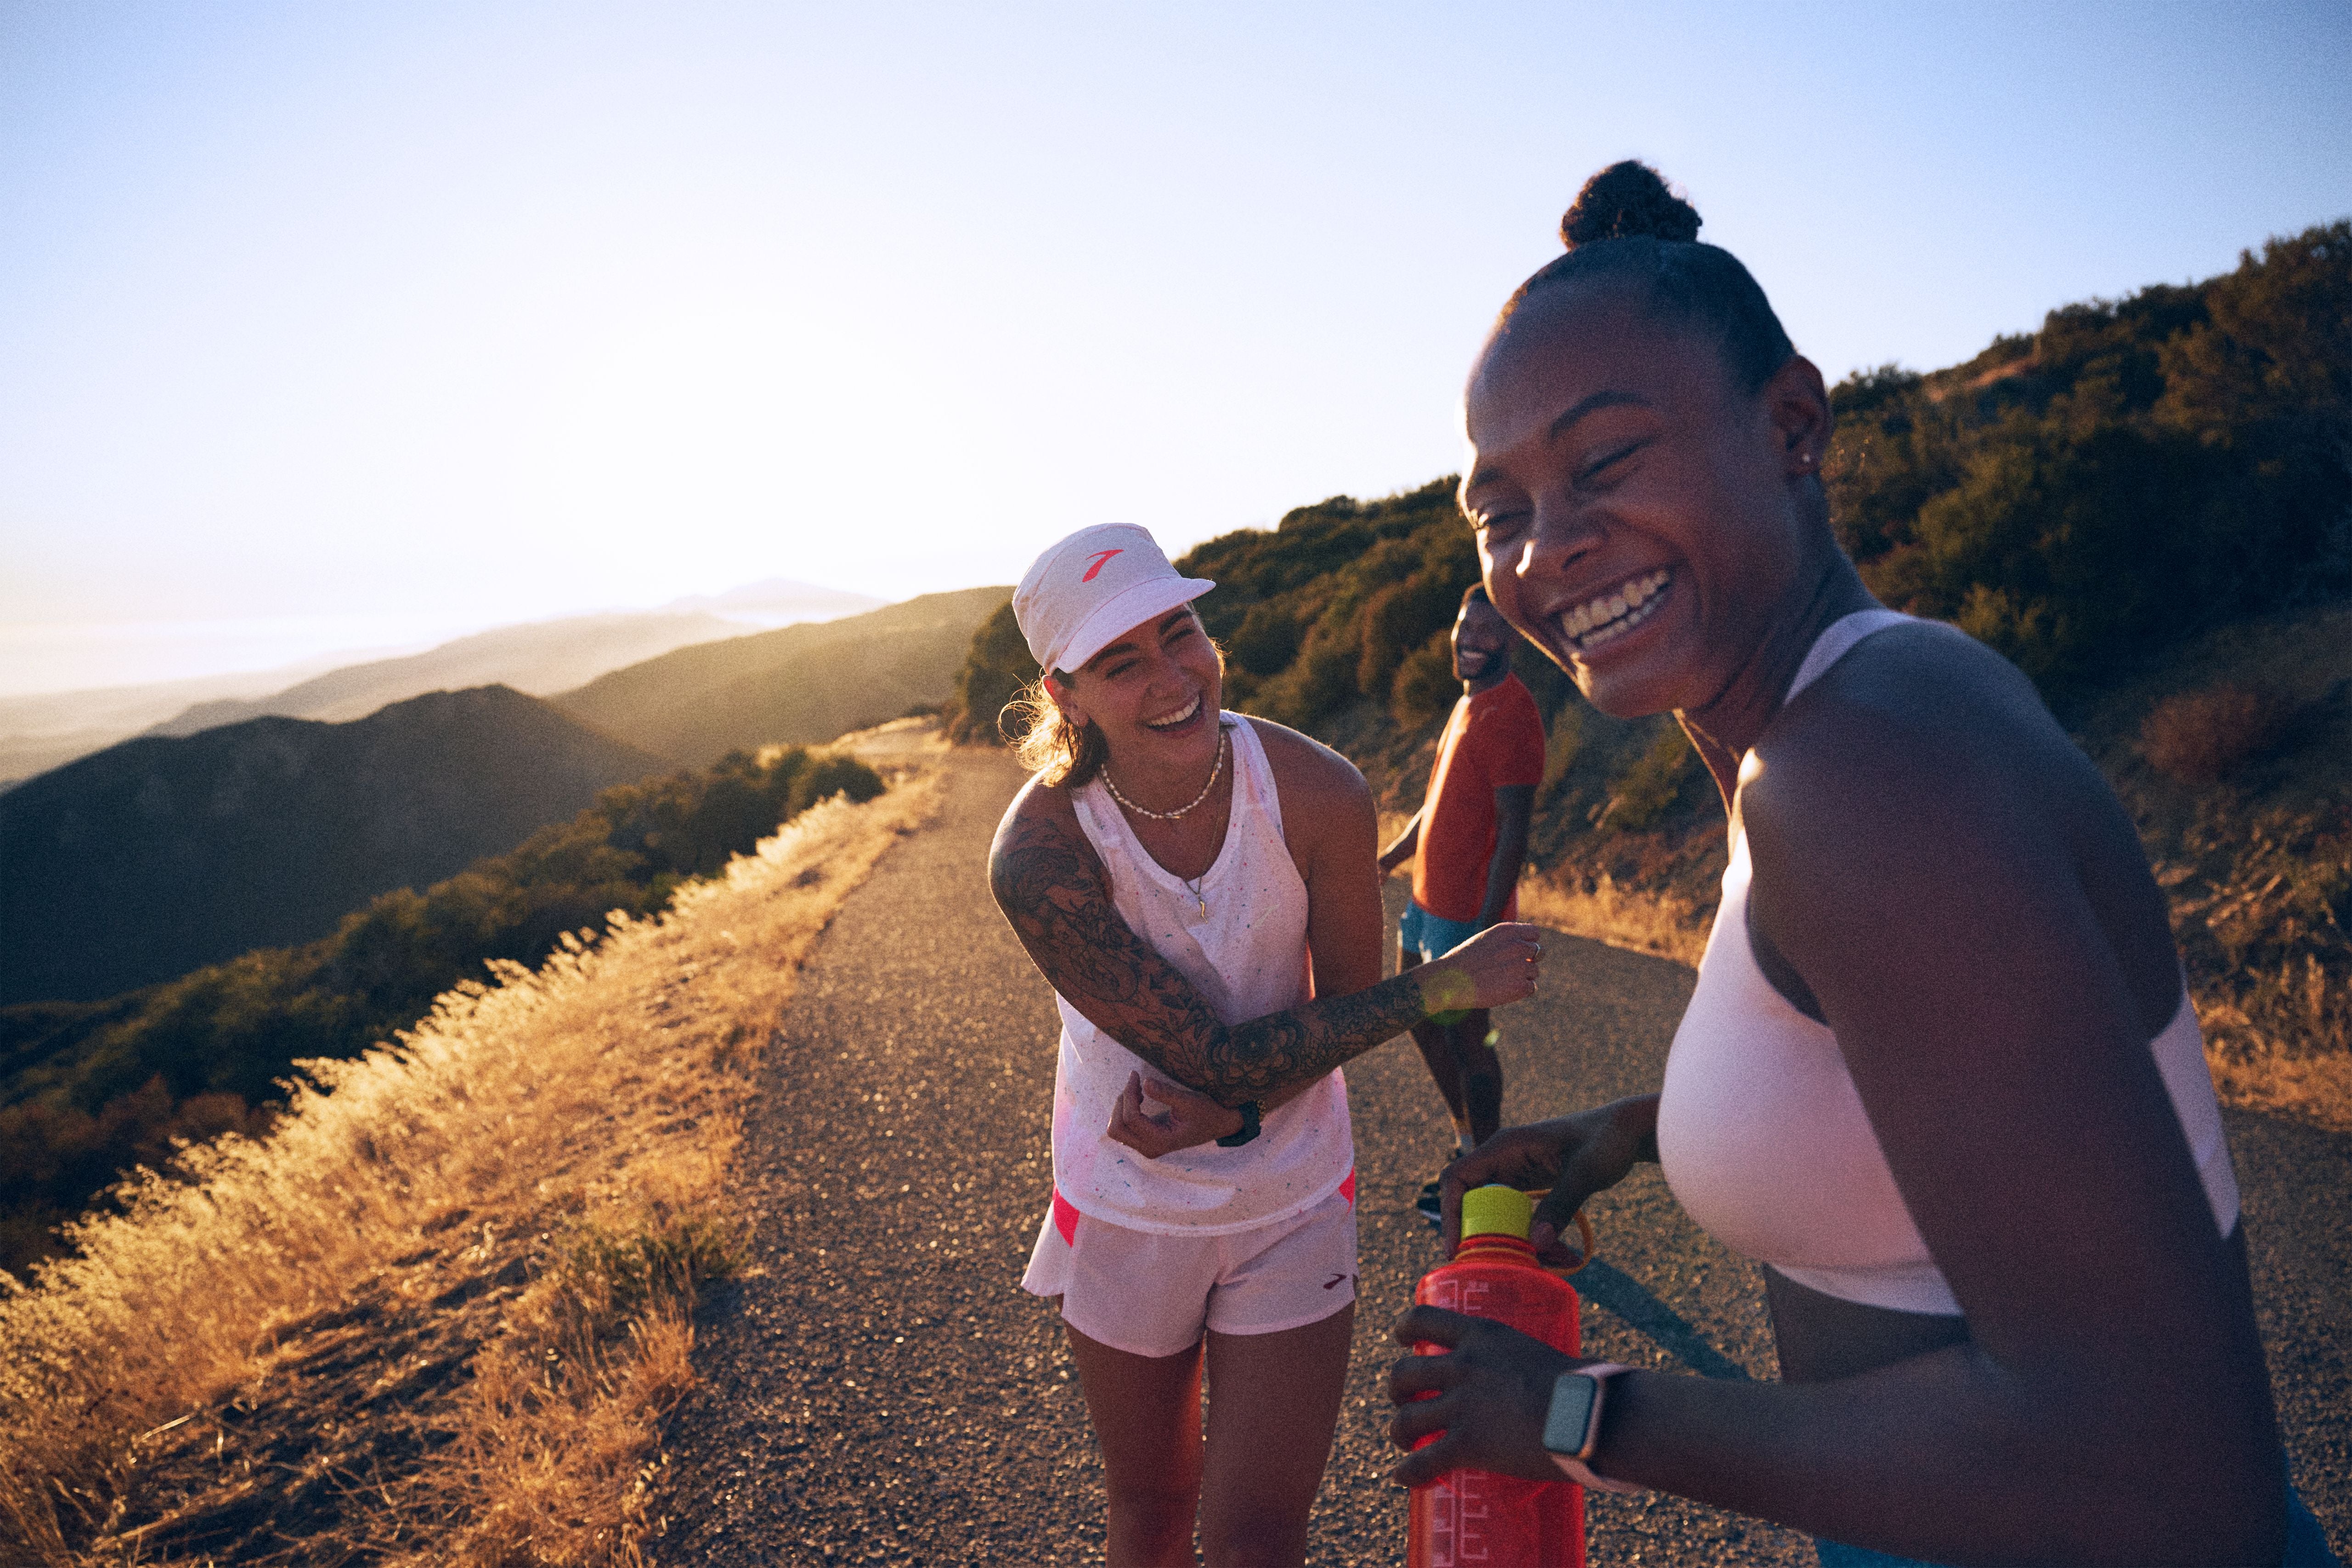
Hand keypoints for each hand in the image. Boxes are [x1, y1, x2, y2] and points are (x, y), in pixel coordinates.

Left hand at [1105, 1069, 1242, 1158]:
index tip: (1136, 1074)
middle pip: (1116, 1129)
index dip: (1128, 1094)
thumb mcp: (1190, 1101)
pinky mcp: (1145, 1140)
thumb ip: (1167, 1093)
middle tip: (1134, 1082)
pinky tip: (1139, 1098)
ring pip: (1116, 1130)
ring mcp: (1146, 1146)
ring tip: (1137, 1090)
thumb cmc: (1207, 1112)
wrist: (1219, 1124)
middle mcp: (1150, 1148)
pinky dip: (1124, 1111)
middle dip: (1121, 1102)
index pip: (1131, 1119)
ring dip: (1121, 1106)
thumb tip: (1146, 1082)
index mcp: (1161, 1140)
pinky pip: (1123, 1128)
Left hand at [1386, 1306, 1583, 1486]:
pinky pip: (1422, 1462)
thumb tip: (1546, 1383)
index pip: (1422, 1319)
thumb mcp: (1540, 1354)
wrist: (1592, 1415)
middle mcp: (1463, 1365)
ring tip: (1407, 1442)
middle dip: (1398, 1391)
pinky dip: (1408, 1472)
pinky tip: (1403, 1478)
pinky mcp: (1466, 1444)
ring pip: (1405, 1419)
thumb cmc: (1583, 1385)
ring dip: (1399, 1432)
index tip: (1402, 1340)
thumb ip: (1525, 1365)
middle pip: (1404, 1374)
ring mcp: (1461, 1405)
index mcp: (1481, 1336)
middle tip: (1408, 1402)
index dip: (1405, 1330)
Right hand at [1413, 921, 1542, 1015]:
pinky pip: (1531, 988)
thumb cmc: (1462, 962)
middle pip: (1539, 952)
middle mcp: (1518, 945)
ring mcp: (1521, 966)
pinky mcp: (1521, 986)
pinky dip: (1520, 991)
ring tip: (1500, 981)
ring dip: (1523, 977)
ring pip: (1534, 972)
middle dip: (1528, 960)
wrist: (1449, 981)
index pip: (1535, 933)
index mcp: (1507, 931)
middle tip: (1509, 969)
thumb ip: (1505, 942)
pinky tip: (1502, 991)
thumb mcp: (1483, 941)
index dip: (1529, 943)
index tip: (1520, 952)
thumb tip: (1526, 950)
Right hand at [1438, 1099, 1653, 1262]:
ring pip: (1491, 1209)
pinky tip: (1544, 1252)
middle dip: (1474, 1232)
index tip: (1456, 1247)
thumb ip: (1561, 1205)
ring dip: (1500, 1236)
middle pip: (1469, 1198)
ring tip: (1523, 1263)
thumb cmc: (1606, 1140)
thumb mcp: (1585, 1172)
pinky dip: (1522, 1233)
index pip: (1457, 1177)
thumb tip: (1536, 1244)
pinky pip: (1512, 1212)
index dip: (1450, 1212)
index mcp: (1505, 1146)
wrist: (1626, 1130)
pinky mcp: (1529, 1183)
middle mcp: (1503, 1157)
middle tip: (1486, 1265)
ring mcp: (1515, 1170)